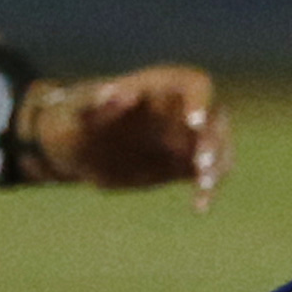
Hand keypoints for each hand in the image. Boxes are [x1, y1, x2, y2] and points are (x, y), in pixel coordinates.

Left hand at [19, 67, 229, 210]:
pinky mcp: (183, 164)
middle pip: (214, 117)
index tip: (195, 123)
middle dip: (213, 140)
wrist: (74, 150)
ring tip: (203, 187)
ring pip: (218, 146)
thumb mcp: (78, 115)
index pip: (194, 84)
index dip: (200, 100)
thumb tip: (115, 95)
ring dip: (217, 165)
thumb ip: (97, 106)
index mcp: (159, 87)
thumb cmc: (73, 121)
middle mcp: (179, 109)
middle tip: (201, 165)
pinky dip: (208, 188)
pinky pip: (207, 173)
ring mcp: (184, 137)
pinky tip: (199, 207)